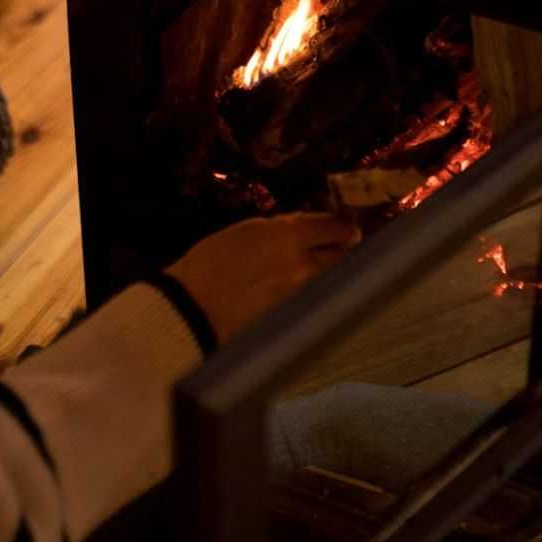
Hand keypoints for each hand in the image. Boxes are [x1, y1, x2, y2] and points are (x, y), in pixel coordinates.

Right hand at [167, 212, 360, 344]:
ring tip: (314, 266)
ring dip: (327, 270)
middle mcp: (304, 265)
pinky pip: (313, 296)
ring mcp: (301, 293)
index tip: (346, 228)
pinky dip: (311, 289)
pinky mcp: (295, 314)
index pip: (338, 228)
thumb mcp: (247, 230)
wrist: (195, 306)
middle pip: (343, 257)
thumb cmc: (212, 260)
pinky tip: (297, 286)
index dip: (345, 227)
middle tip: (337, 247)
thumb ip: (282, 228)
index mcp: (291, 237)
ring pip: (329, 278)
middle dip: (342, 250)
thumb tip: (304, 230)